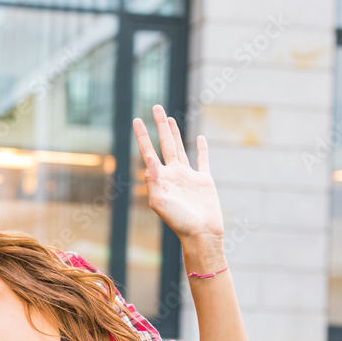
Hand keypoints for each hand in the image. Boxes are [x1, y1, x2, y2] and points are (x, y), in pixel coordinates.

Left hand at [132, 104, 223, 242]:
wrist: (201, 234)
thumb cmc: (179, 222)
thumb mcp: (160, 202)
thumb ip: (153, 180)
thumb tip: (148, 158)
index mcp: (160, 178)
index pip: (149, 151)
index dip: (142, 136)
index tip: (137, 120)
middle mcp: (173, 174)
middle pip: (165, 143)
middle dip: (160, 125)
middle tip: (155, 107)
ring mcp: (188, 176)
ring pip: (180, 147)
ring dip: (174, 132)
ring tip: (169, 118)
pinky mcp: (204, 180)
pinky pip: (202, 160)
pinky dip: (201, 148)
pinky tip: (199, 138)